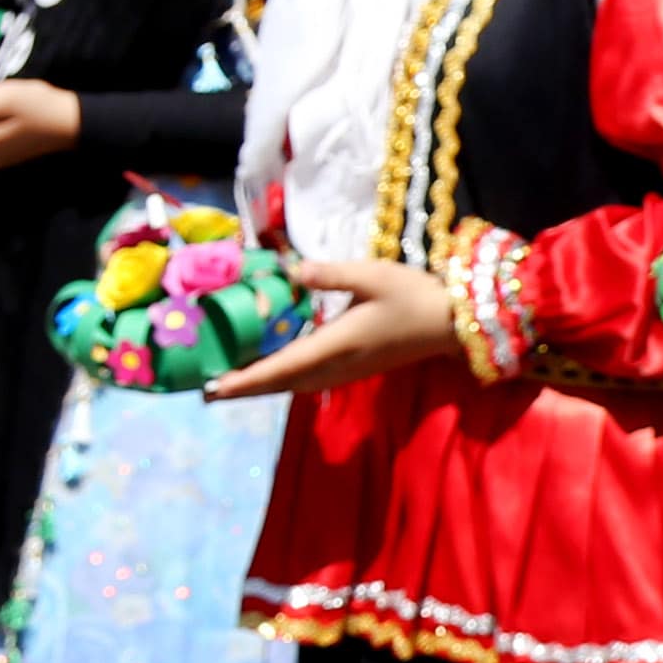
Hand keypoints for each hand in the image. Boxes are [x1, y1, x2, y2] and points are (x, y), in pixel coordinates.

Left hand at [204, 255, 458, 401]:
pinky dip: (284, 380)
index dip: (246, 379)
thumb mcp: (371, 275)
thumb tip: (290, 270)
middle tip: (208, 392)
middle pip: (282, 383)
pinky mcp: (354, 369)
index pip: (281, 366)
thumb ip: (329, 274)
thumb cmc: (414, 296)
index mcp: (337, 343)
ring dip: (264, 386)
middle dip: (246, 388)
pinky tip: (273, 371)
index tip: (215, 388)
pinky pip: (309, 380)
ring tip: (232, 384)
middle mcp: (337, 364)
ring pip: (295, 385)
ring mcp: (347, 371)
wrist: (454, 323)